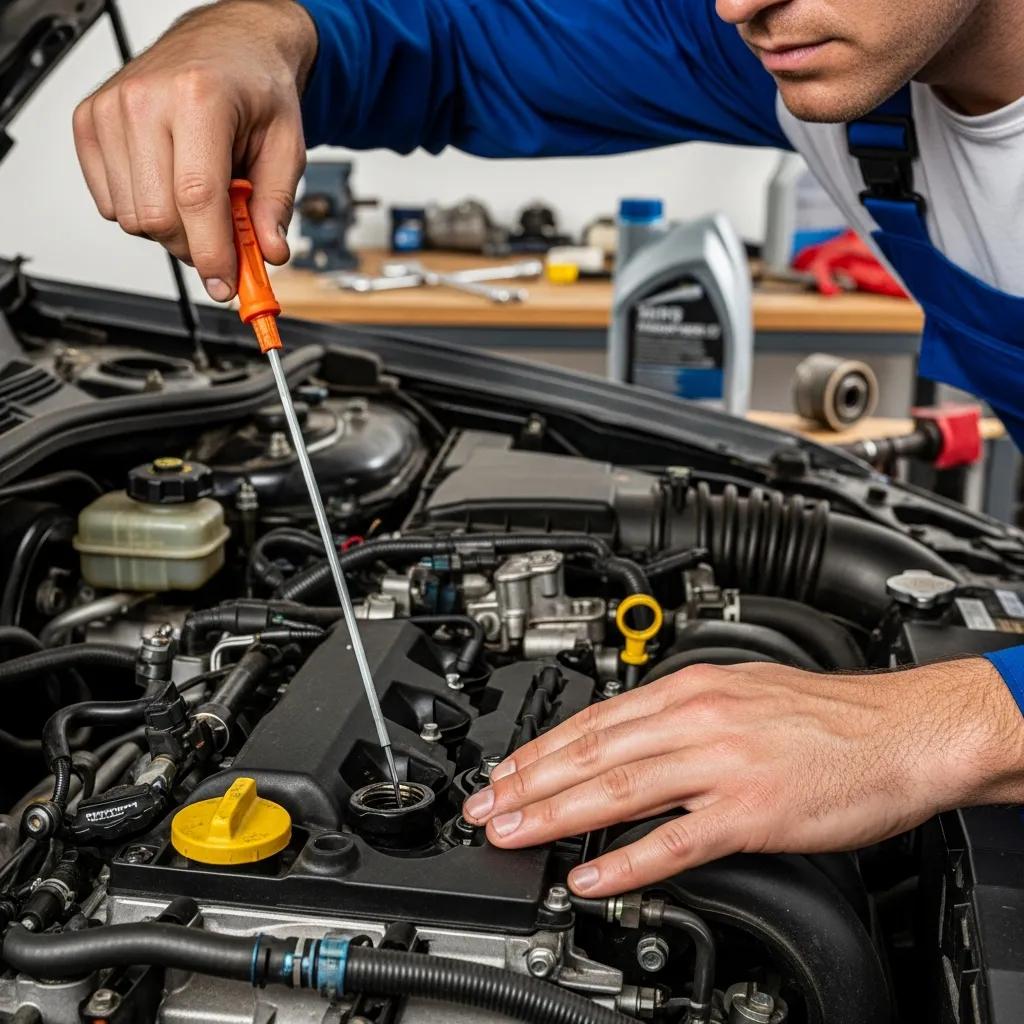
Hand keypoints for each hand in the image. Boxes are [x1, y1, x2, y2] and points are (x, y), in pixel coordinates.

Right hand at [72, 0, 316, 299]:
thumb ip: (276, 205)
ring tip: (201, 199)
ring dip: (172, 230)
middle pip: (159, 217)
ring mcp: (110, 110)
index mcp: (199, 99)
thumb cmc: (254, 87)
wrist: (226, 46)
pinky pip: (110, 204)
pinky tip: (170, 185)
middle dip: (196, 247)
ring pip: (132, 218)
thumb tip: (268, 254)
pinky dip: (144, 211)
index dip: (213, 253)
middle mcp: (145, 101)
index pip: (197, 198)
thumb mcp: (286, 145)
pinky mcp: (88, 124)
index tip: (227, 285)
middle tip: (225, 239)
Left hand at [463, 659, 1023, 896]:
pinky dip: (627, 862)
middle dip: (530, 782)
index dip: (542, 749)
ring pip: (619, 790)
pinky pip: (675, 841)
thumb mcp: (741, 690)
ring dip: (557, 815)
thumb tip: (634, 734)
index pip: (596, 719)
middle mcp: (698, 721)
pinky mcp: (751, 813)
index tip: (506, 771)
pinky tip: (593, 876)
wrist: (901, 730)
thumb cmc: (827, 715)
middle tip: (486, 807)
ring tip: (515, 834)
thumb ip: (683, 712)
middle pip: (593, 752)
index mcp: (692, 689)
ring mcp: (721, 766)